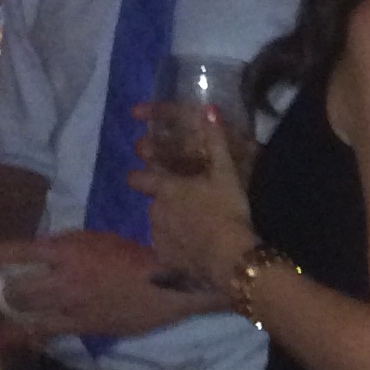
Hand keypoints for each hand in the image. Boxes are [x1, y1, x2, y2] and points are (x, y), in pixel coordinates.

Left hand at [0, 228, 175, 343]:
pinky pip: (43, 332)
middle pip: (12, 288)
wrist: (171, 284)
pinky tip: (6, 339)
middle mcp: (63, 277)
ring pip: (24, 311)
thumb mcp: (96, 239)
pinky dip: (21, 335)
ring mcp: (72, 304)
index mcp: (67, 250)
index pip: (16, 251)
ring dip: (4, 313)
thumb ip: (64, 248)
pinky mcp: (83, 326)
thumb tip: (38, 258)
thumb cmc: (135, 255)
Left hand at [136, 129, 255, 297]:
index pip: (139, 178)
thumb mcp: (227, 174)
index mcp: (166, 188)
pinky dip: (178, 249)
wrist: (230, 259)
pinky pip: (168, 252)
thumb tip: (209, 108)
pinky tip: (196, 252)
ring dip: (172, 226)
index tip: (143, 176)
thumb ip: (217, 142)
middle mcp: (155, 212)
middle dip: (166, 204)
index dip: (139, 176)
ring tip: (197, 231)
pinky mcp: (165, 260)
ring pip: (160, 227)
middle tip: (190, 207)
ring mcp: (159, 238)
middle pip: (154, 204)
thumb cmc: (228, 211)